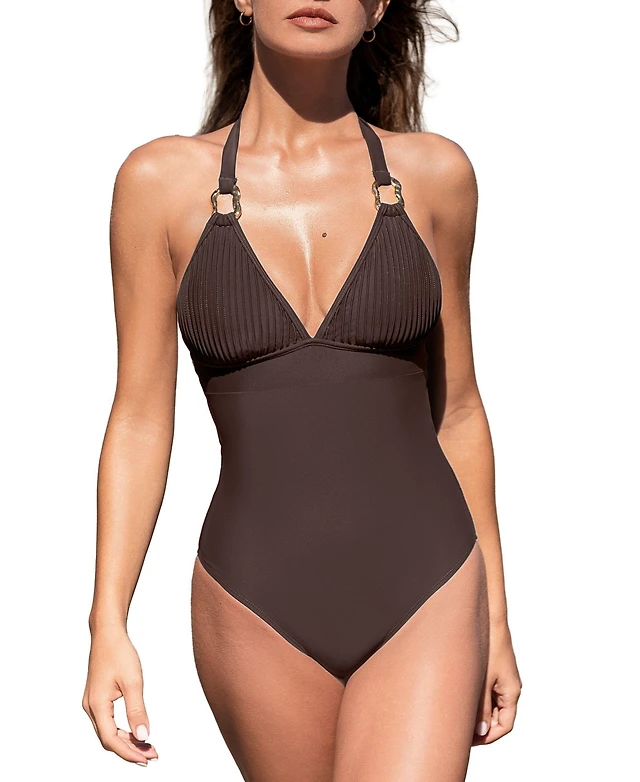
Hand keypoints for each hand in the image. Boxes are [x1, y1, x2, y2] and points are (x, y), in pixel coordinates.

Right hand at [82, 626, 158, 764]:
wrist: (108, 633)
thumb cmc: (119, 652)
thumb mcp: (133, 681)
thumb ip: (137, 710)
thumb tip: (144, 735)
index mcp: (97, 705)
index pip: (111, 739)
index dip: (129, 752)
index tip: (147, 759)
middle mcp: (91, 707)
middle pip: (108, 739)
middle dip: (130, 750)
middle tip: (152, 755)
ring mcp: (92, 703)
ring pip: (108, 732)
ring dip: (127, 741)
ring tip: (148, 746)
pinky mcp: (98, 698)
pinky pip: (108, 722)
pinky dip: (122, 730)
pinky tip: (136, 731)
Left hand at [473, 621, 521, 744]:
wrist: (490, 619)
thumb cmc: (489, 646)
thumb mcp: (482, 680)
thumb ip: (480, 706)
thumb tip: (479, 731)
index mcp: (512, 692)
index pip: (504, 726)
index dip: (488, 736)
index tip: (470, 741)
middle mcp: (510, 688)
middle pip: (498, 718)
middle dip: (481, 727)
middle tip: (461, 731)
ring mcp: (502, 680)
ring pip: (492, 706)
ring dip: (478, 713)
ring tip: (458, 716)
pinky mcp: (494, 672)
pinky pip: (488, 693)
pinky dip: (477, 701)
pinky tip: (461, 699)